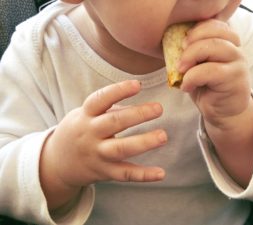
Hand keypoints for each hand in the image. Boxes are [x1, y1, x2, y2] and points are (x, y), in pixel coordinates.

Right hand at [40, 80, 166, 209]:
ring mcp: (97, 155)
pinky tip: (161, 173)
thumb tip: (139, 107)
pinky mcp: (104, 172)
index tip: (138, 85)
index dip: (118, 91)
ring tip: (163, 136)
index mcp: (85, 115)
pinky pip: (124, 174)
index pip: (100, 100)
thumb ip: (109, 109)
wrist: (57, 163)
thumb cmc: (78, 131)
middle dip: (137, 115)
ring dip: (143, 143)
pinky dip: (143, 175)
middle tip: (158, 108)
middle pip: (114, 123)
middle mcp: (90, 134)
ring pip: (121, 149)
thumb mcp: (84, 115)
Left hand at [179, 19, 250, 128]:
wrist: (224, 113)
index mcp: (227, 43)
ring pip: (214, 48)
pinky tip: (186, 87)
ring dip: (191, 58)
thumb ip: (193, 55)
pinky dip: (193, 77)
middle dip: (191, 44)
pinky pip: (211, 71)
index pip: (215, 24)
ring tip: (180, 71)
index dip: (197, 30)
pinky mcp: (235, 79)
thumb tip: (173, 45)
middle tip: (179, 59)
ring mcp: (238, 63)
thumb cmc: (209, 89)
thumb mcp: (198, 68)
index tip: (182, 43)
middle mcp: (236, 49)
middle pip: (214, 34)